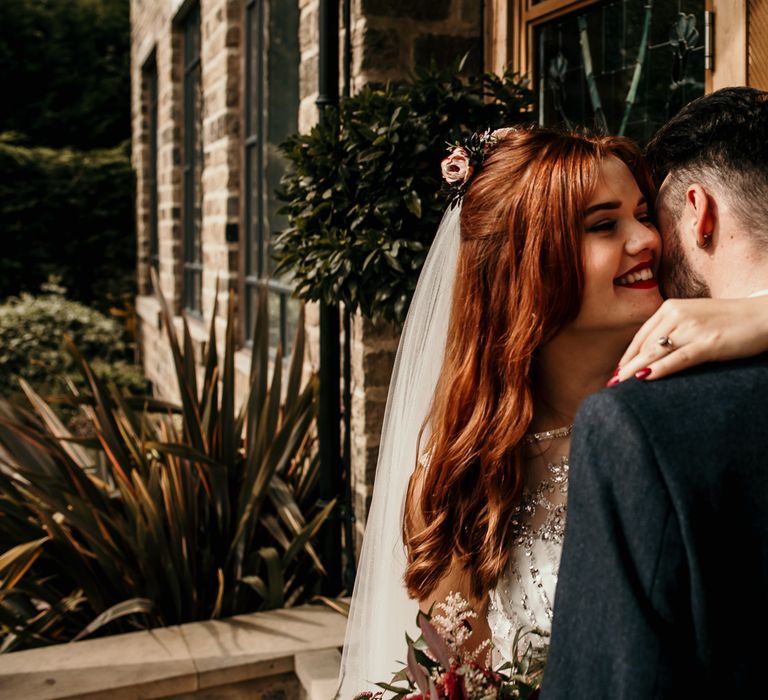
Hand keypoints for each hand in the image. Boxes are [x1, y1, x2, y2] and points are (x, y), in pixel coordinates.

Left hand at [615, 296, 767, 381]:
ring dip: (636, 372)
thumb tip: (649, 357)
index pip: (641, 337)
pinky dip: (660, 369)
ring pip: (656, 353)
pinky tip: (645, 378)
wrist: (764, 316)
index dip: (627, 357)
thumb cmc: (727, 322)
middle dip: (627, 368)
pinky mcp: (708, 343)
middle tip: (612, 386)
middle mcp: (677, 315)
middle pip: (645, 347)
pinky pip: (678, 358)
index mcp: (670, 308)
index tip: (616, 374)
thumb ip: (671, 333)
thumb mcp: (693, 320)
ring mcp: (692, 328)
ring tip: (621, 388)